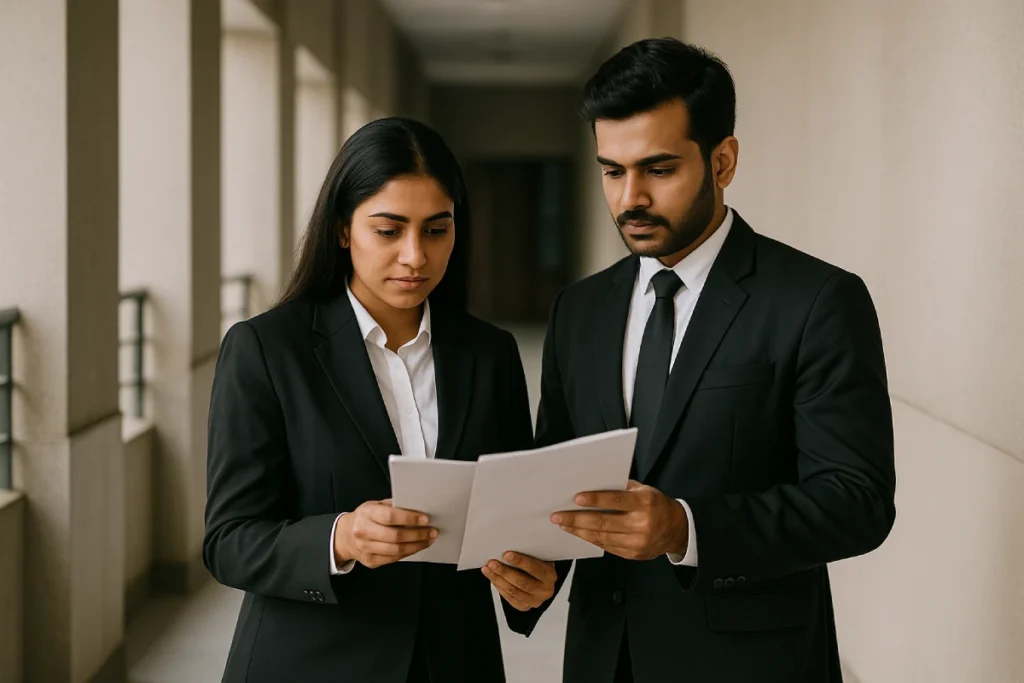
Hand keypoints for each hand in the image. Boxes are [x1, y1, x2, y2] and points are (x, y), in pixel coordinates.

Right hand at [334, 499, 436, 568]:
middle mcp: (363, 531)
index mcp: (366, 513)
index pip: (390, 516)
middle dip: (418, 534)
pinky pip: (394, 559)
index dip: (409, 518)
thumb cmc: (365, 517)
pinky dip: (408, 553)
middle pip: (395, 536)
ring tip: (428, 540)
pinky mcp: (370, 561)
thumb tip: (418, 507)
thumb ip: (394, 506)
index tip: (425, 519)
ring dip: (416, 546)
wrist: (345, 536)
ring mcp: (365, 548)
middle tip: (432, 531)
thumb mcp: (376, 505)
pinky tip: (416, 547)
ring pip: (396, 550)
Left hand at [481, 552, 556, 610]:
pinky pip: (510, 598)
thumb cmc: (537, 564)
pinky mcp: (525, 607)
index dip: (521, 562)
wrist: (541, 580)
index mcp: (550, 575)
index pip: (535, 568)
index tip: (507, 555)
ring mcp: (535, 600)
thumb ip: (530, 554)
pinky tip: (493, 578)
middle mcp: (545, 590)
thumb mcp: (539, 557)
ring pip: (513, 591)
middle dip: (505, 572)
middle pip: (523, 582)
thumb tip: (510, 545)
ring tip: (487, 569)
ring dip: (498, 579)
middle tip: (492, 563)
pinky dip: (499, 588)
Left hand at [551, 480, 687, 560]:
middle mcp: (641, 524)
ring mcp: (637, 542)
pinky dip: (590, 540)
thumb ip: (621, 488)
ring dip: (579, 531)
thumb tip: (592, 484)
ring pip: (602, 537)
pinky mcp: (632, 554)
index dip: (595, 500)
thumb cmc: (656, 504)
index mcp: (645, 503)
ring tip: (563, 525)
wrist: (677, 530)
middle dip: (577, 519)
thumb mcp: (644, 490)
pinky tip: (578, 534)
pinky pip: (606, 547)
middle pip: (603, 522)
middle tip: (557, 516)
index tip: (575, 499)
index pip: (616, 501)